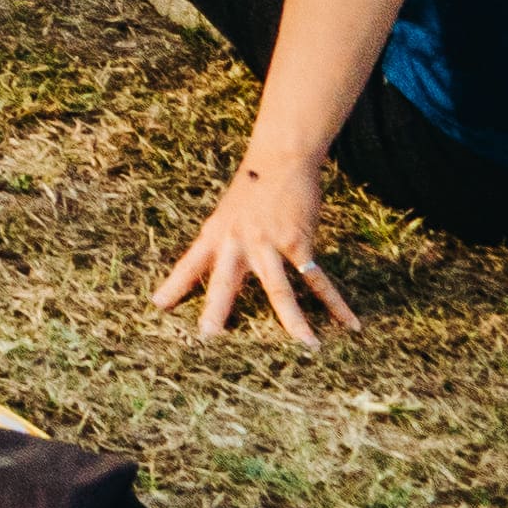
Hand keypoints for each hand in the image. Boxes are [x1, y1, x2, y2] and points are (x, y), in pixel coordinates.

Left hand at [153, 146, 355, 342]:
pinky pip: (318, 280)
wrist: (279, 160)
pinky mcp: (298, 243)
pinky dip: (336, 304)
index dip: (174, 285)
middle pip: (225, 282)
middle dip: (217, 309)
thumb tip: (215, 266)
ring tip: (306, 346)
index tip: (158, 305)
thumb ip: (223, 241)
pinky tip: (350, 323)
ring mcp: (269, 243)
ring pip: (279, 289)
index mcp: (216, 234)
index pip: (190, 263)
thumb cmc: (253, 189)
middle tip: (208, 336)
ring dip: (294, 321)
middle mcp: (238, 242)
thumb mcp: (227, 214)